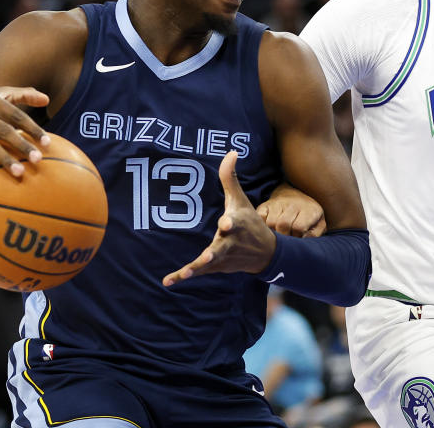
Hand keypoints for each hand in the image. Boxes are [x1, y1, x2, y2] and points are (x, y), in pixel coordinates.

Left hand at [163, 151, 276, 286]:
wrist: (265, 254)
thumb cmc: (250, 222)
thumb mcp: (240, 200)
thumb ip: (230, 177)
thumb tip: (231, 151)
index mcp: (237, 224)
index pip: (234, 223)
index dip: (230, 223)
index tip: (226, 223)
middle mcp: (230, 242)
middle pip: (222, 247)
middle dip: (215, 252)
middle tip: (208, 256)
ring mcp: (222, 257)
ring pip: (210, 263)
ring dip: (199, 267)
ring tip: (188, 271)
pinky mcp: (214, 267)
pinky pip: (197, 272)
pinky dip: (182, 276)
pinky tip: (168, 282)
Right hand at [258, 185, 325, 237]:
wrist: (297, 194)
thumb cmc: (309, 215)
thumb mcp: (319, 223)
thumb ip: (315, 234)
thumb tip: (303, 240)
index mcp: (309, 210)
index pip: (298, 227)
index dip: (297, 237)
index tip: (297, 238)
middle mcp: (292, 204)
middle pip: (283, 225)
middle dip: (284, 236)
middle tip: (287, 239)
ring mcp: (277, 203)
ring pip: (271, 223)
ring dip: (273, 233)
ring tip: (279, 235)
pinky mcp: (265, 205)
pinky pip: (260, 217)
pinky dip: (262, 226)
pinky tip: (269, 229)